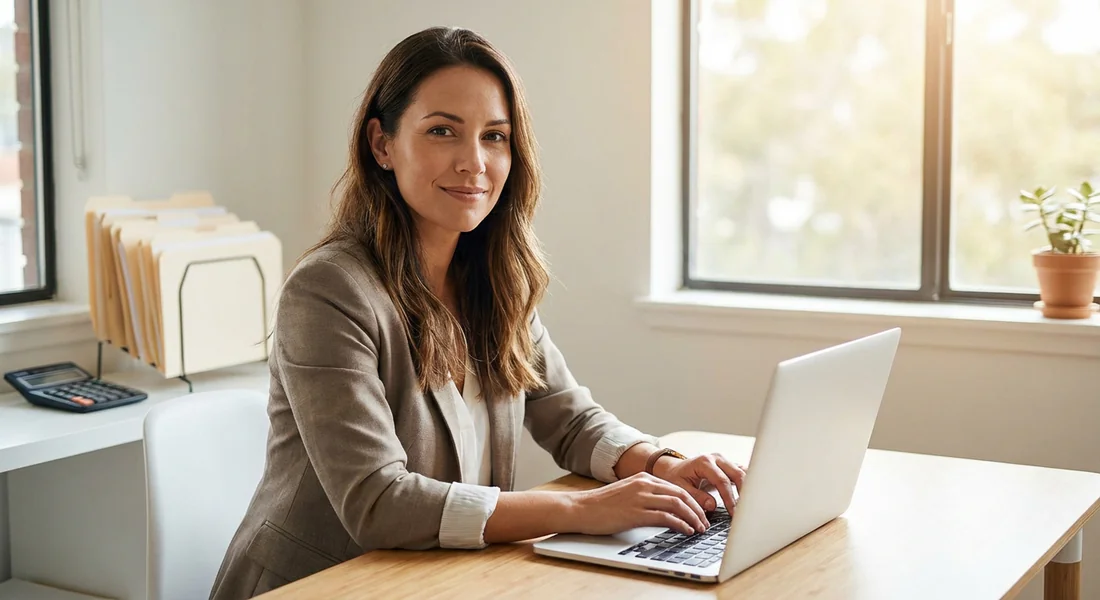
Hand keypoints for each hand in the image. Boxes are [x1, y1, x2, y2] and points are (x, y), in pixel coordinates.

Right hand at [565, 472, 710, 535]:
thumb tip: (666, 508)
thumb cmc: (602, 505)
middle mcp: (644, 484)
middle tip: (705, 523)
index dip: (693, 501)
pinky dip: (680, 524)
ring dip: (693, 518)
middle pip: (682, 494)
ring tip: (699, 529)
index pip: (677, 487)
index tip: (700, 513)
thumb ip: (646, 495)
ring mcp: (640, 498)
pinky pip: (665, 517)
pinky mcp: (636, 512)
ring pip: (677, 504)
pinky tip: (686, 531)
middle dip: (697, 510)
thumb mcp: (628, 493)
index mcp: (644, 478)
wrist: (581, 509)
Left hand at [654, 453, 745, 513]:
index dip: (729, 498)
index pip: (722, 481)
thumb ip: (696, 497)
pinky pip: (741, 473)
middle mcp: (716, 458)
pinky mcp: (728, 465)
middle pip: (737, 474)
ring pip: (742, 473)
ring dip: (747, 488)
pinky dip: (747, 484)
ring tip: (749, 505)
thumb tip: (712, 505)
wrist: (674, 468)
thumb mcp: (681, 488)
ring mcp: (724, 461)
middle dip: (743, 493)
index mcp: (704, 462)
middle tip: (745, 510)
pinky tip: (750, 496)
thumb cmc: (676, 477)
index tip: (733, 512)